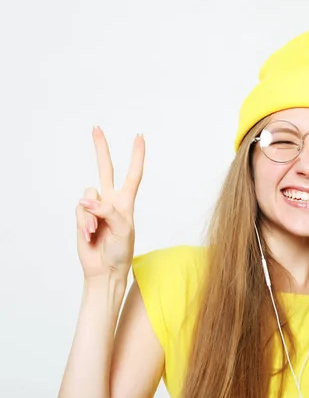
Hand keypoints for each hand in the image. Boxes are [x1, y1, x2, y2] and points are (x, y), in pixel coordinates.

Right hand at [75, 126, 144, 281]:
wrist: (105, 270)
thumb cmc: (121, 251)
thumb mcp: (123, 230)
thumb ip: (108, 212)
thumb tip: (88, 201)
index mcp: (126, 202)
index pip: (133, 174)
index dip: (136, 156)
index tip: (139, 137)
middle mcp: (111, 201)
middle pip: (105, 169)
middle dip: (101, 149)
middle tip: (96, 128)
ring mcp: (95, 208)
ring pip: (88, 195)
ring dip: (91, 214)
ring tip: (96, 231)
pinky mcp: (82, 217)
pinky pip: (80, 210)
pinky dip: (84, 222)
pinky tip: (89, 234)